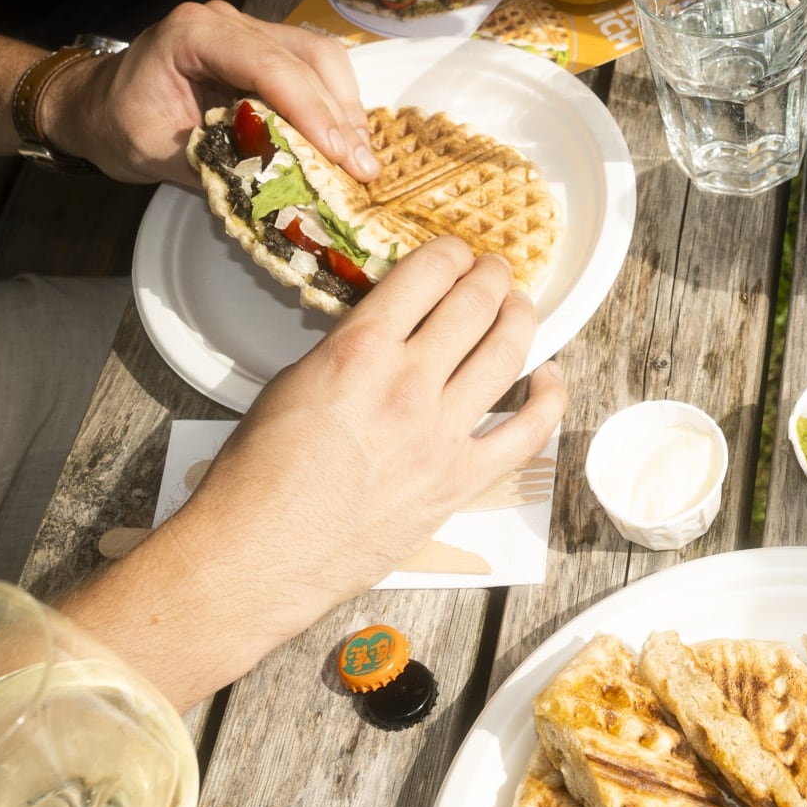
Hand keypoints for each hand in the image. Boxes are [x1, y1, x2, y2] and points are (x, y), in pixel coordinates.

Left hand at [43, 0, 380, 184]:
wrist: (93, 104)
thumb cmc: (116, 124)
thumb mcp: (158, 153)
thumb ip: (219, 165)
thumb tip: (285, 189)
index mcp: (192, 34)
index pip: (270, 66)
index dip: (312, 111)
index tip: (340, 156)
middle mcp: (227, 20)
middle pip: (308, 56)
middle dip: (339, 115)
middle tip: (361, 167)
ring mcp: (248, 29)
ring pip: (320, 57)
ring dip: (344, 108)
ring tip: (359, 158)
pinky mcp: (262, 47)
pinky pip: (311, 67)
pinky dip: (332, 104)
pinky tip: (343, 141)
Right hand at [169, 239, 564, 639]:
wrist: (256, 555)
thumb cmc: (257, 477)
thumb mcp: (292, 382)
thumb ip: (348, 349)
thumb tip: (386, 332)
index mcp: (358, 353)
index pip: (425, 275)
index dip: (448, 253)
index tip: (454, 252)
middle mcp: (407, 385)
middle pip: (475, 306)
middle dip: (490, 276)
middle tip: (493, 271)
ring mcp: (441, 434)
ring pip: (507, 354)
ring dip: (520, 320)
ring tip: (518, 307)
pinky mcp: (460, 480)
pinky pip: (527, 431)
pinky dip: (549, 398)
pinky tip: (549, 377)